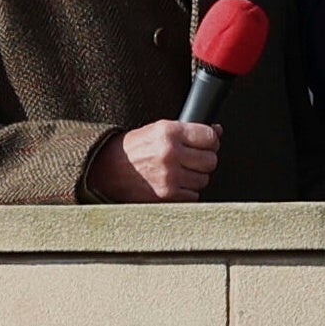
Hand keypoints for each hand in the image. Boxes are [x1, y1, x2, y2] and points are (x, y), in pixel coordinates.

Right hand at [90, 119, 219, 202]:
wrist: (106, 169)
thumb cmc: (133, 149)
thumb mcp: (158, 130)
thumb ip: (188, 130)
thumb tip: (218, 131)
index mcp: (169, 132)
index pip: (210, 137)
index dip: (210, 142)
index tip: (205, 145)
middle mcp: (170, 153)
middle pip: (211, 160)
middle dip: (203, 161)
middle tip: (189, 160)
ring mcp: (169, 176)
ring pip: (203, 179)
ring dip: (194, 178)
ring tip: (177, 172)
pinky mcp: (167, 195)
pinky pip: (193, 196)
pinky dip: (186, 192)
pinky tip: (172, 184)